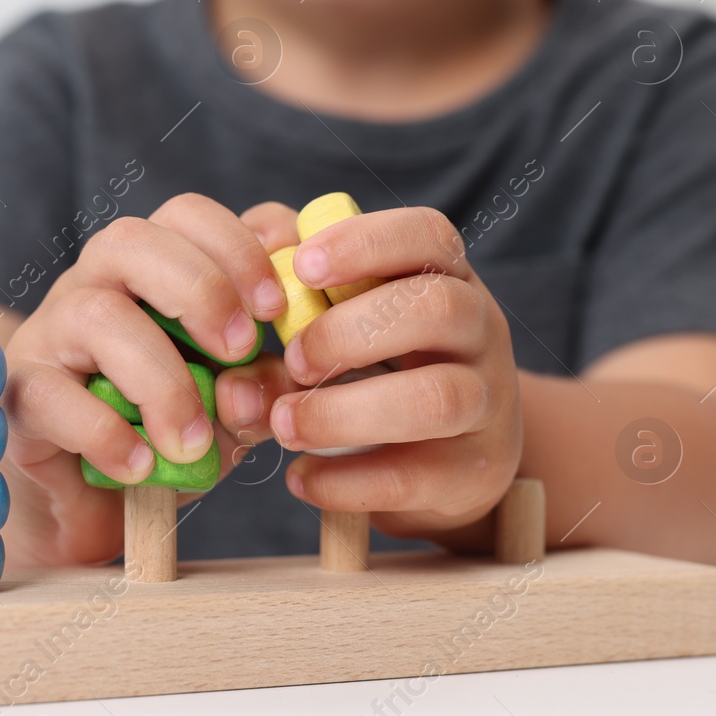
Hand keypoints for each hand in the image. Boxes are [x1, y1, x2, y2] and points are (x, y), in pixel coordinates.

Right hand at [0, 194, 286, 565]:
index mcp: (152, 268)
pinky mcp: (21, 392)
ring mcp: (51, 333)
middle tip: (240, 351)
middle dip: (201, 289)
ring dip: (160, 380)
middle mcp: (96, 284)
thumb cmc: (169, 428)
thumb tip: (250, 389)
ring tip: (191, 442)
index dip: (237, 247)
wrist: (96, 499)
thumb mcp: (233, 406)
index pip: (186, 215)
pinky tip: (139, 465)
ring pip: (96, 314)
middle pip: (132, 240)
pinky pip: (51, 395)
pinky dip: (104, 433)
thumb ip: (260, 387)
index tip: (276, 310)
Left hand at [215, 203, 522, 542]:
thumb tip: (230, 350)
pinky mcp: (472, 474)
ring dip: (344, 412)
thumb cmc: (373, 370)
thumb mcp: (332, 326)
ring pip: (436, 398)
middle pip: (439, 308)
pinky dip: (346, 480)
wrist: (445, 459)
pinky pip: (415, 476)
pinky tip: (300, 477)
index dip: (366, 242)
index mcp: (444, 276)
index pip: (427, 235)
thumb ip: (279, 318)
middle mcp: (480, 331)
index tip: (302, 267)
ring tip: (284, 424)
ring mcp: (486, 403)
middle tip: (293, 359)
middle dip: (350, 332)